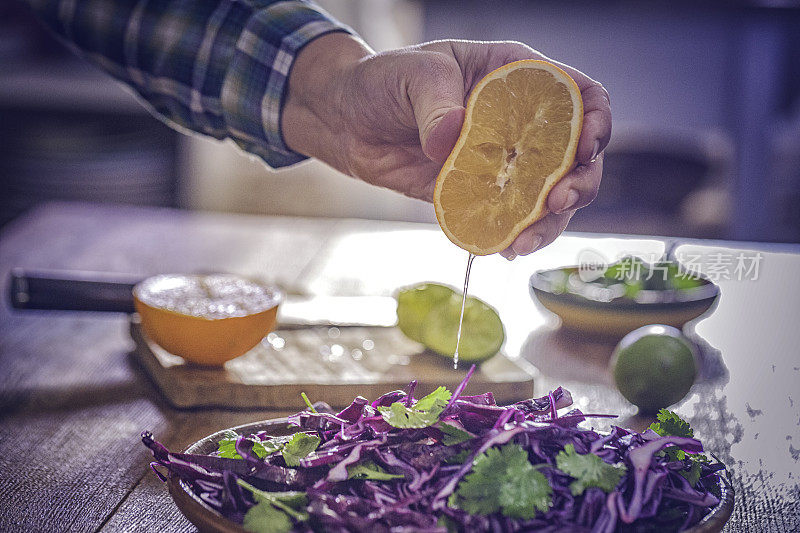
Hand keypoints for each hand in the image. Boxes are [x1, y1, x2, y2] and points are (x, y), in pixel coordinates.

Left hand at [282, 33, 610, 257]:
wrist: (346, 119)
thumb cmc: (383, 79)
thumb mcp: (413, 76)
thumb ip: (434, 105)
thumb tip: (448, 143)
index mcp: (518, 79)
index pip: (579, 96)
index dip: (595, 121)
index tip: (585, 146)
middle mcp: (518, 124)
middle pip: (574, 157)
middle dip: (578, 183)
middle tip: (558, 203)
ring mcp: (500, 163)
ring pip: (546, 196)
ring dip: (548, 223)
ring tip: (526, 241)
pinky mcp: (476, 194)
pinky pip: (506, 218)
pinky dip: (511, 235)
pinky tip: (505, 248)